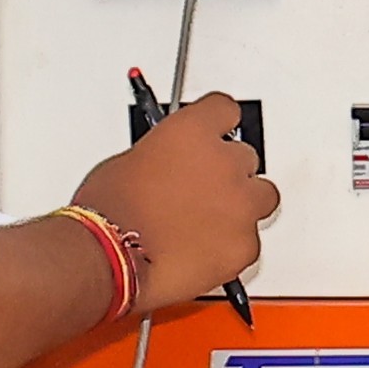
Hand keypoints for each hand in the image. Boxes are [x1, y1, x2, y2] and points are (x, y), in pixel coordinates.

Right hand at [72, 94, 279, 313]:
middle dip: (226, 173)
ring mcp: (240, 205)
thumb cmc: (108, 212)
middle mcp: (225, 162)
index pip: (225, 109)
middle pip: (246, 157)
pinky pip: (249, 241)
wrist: (107, 258)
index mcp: (194, 131)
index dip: (217, 123)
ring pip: (261, 197)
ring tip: (208, 223)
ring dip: (240, 206)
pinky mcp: (244, 245)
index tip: (214, 131)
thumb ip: (164, 154)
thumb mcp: (128, 161)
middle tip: (200, 191)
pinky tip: (204, 251)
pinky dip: (232, 246)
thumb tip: (169, 163)